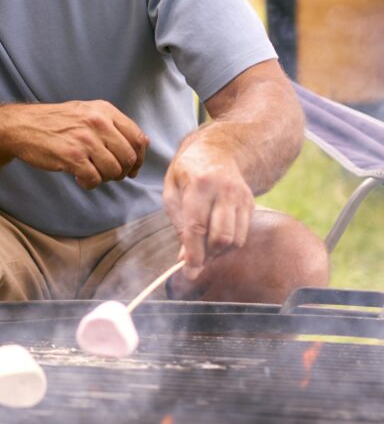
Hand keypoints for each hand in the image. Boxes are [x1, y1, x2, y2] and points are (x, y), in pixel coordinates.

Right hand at [8, 102, 148, 189]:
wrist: (21, 127)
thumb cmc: (54, 122)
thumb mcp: (87, 112)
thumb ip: (113, 125)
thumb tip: (143, 143)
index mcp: (104, 111)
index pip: (138, 138)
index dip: (140, 158)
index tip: (132, 168)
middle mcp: (98, 122)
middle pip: (128, 157)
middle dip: (122, 172)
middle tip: (109, 174)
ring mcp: (85, 140)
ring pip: (114, 170)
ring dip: (105, 178)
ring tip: (92, 174)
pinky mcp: (72, 156)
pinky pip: (94, 179)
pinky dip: (89, 184)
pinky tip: (79, 178)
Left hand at [163, 143, 253, 278]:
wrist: (217, 151)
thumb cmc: (187, 172)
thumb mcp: (171, 190)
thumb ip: (178, 222)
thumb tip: (185, 257)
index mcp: (199, 184)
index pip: (197, 226)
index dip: (193, 254)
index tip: (189, 272)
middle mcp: (225, 190)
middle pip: (221, 237)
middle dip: (207, 256)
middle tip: (194, 262)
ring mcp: (242, 197)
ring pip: (235, 239)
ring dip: (218, 253)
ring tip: (203, 249)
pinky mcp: (251, 203)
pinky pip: (243, 234)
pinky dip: (228, 245)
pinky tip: (214, 238)